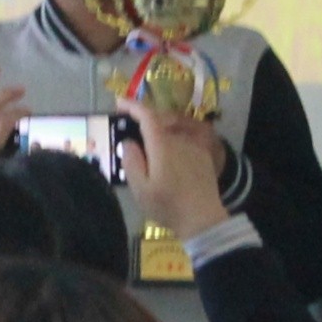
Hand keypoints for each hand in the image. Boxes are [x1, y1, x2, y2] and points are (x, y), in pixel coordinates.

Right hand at [117, 107, 228, 239]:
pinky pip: (182, 141)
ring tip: (147, 148)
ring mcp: (193, 147)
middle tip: (128, 132)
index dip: (132, 106)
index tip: (119, 103)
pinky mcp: (203, 156)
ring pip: (171, 132)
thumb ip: (131, 161)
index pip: (147, 115)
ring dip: (157, 134)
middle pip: (159, 122)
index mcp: (162, 145)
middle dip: (142, 122)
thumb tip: (128, 142)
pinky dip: (171, 143)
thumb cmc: (168, 205)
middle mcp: (179, 140)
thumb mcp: (140, 188)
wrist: (203, 218)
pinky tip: (166, 159)